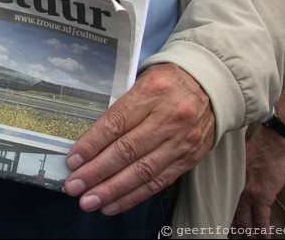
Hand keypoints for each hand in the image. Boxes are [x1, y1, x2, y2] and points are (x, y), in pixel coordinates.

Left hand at [63, 63, 215, 214]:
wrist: (212, 85)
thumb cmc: (168, 81)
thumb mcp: (142, 80)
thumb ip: (120, 106)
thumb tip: (88, 137)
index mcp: (151, 92)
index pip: (115, 123)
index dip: (91, 144)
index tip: (73, 160)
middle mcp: (167, 118)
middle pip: (127, 151)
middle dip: (97, 172)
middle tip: (74, 186)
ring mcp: (180, 141)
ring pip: (142, 171)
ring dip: (113, 190)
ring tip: (90, 201)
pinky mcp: (188, 158)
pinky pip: (159, 182)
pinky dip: (134, 195)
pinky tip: (114, 204)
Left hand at [232, 123, 284, 231]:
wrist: (274, 142)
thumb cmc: (262, 148)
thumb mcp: (244, 160)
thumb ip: (242, 173)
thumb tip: (243, 179)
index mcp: (233, 179)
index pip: (226, 201)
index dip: (225, 215)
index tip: (222, 225)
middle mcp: (238, 188)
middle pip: (234, 214)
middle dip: (234, 229)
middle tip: (232, 238)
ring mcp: (250, 193)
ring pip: (246, 220)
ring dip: (248, 234)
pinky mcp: (263, 196)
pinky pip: (262, 219)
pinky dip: (263, 230)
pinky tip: (263, 239)